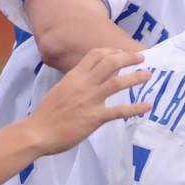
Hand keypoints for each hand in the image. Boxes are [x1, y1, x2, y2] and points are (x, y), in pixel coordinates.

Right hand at [20, 47, 148, 157]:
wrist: (36, 132)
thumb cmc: (48, 114)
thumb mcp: (62, 90)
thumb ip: (78, 82)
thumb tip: (96, 74)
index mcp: (73, 77)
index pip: (94, 55)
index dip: (111, 51)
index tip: (122, 52)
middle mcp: (83, 85)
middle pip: (109, 63)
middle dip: (128, 58)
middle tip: (141, 58)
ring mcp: (89, 100)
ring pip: (117, 83)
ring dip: (135, 77)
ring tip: (148, 75)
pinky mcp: (94, 117)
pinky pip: (120, 110)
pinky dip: (136, 108)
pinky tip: (147, 106)